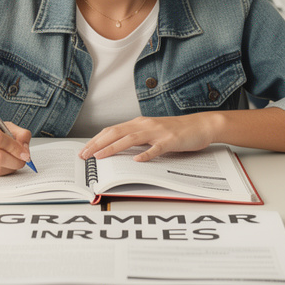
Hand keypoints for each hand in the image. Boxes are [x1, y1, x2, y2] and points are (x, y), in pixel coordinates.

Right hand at [0, 116, 32, 176]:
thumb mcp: (5, 125)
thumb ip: (20, 134)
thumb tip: (25, 151)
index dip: (15, 149)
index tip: (25, 154)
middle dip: (15, 162)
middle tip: (22, 161)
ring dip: (9, 168)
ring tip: (13, 162)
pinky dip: (1, 172)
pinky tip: (3, 165)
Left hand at [79, 114, 218, 162]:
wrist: (201, 125)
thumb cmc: (177, 131)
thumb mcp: (153, 132)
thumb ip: (137, 138)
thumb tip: (118, 148)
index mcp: (139, 123)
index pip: (112, 130)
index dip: (96, 139)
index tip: (84, 149)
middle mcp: (145, 125)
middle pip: (116, 133)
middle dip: (98, 144)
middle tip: (84, 155)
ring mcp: (158, 133)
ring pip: (131, 139)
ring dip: (114, 148)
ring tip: (101, 156)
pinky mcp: (170, 141)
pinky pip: (156, 148)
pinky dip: (146, 154)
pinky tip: (137, 160)